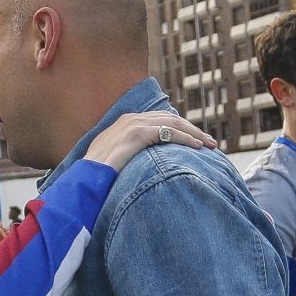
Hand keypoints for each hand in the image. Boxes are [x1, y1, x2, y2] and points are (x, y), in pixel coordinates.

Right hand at [84, 112, 216, 169]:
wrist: (85, 178)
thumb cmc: (98, 175)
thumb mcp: (115, 159)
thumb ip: (129, 154)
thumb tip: (143, 165)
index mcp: (125, 122)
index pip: (160, 119)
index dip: (180, 128)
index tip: (195, 139)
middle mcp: (131, 118)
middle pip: (170, 118)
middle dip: (192, 129)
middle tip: (210, 142)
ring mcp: (133, 124)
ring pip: (173, 123)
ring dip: (194, 133)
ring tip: (209, 144)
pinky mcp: (137, 133)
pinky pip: (168, 132)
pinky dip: (186, 138)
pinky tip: (197, 146)